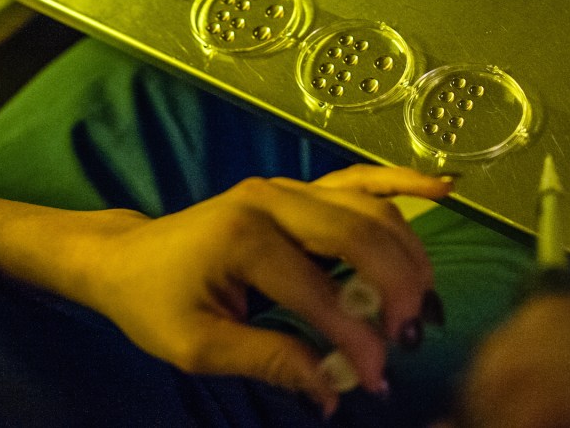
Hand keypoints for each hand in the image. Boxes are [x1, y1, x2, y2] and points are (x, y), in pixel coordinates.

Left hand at [87, 165, 451, 414]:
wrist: (126, 256)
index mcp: (243, 238)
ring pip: (369, 208)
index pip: (319, 291)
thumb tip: (334, 390)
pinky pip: (360, 179)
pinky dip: (403, 183)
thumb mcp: (198, 347)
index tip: (375, 379)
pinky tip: (443, 189)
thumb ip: (270, 362)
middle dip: (396, 289)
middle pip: (358, 235)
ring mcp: (289, 187)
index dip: (355, 339)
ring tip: (425, 300)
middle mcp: (272, 200)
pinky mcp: (299, 188)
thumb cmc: (155, 302)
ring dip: (407, 252)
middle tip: (412, 336)